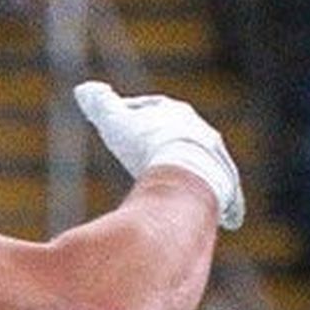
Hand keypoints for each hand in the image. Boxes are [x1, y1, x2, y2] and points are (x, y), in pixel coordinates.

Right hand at [73, 81, 243, 228]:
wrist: (184, 171)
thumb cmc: (146, 145)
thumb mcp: (115, 122)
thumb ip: (100, 105)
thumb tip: (83, 90)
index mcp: (176, 113)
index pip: (154, 108)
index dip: (137, 114)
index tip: (127, 122)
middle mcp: (201, 132)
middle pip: (181, 134)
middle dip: (166, 141)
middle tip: (154, 152)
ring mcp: (216, 159)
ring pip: (203, 162)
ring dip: (192, 171)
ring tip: (181, 184)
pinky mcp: (226, 186)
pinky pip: (226, 196)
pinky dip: (222, 205)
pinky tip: (224, 219)